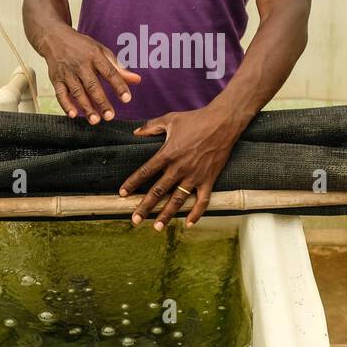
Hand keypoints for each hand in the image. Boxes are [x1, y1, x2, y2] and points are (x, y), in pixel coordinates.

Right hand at [39, 25, 140, 123]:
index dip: (119, 86)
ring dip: (86, 107)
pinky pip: (60, 93)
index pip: (109, 72)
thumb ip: (118, 68)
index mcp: (95, 56)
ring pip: (77, 92)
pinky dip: (66, 104)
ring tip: (95, 120)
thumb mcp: (101, 52)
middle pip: (92, 85)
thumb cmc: (82, 47)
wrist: (54, 37)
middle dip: (101, 101)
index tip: (127, 99)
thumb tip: (137, 80)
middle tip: (110, 116)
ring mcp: (67, 72)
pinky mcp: (56, 79)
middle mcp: (81, 64)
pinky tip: (73, 115)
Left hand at [120, 104, 247, 229]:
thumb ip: (151, 126)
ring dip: (167, 215)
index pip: (146, 171)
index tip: (122, 194)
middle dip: (145, 207)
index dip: (133, 183)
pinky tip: (188, 224)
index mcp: (168, 153)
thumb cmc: (196, 119)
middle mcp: (179, 168)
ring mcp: (195, 176)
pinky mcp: (209, 179)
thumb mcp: (170, 119)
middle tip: (135, 220)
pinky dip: (196, 213)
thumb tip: (135, 132)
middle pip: (159, 191)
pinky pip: (203, 200)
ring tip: (157, 227)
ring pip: (178, 200)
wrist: (223, 122)